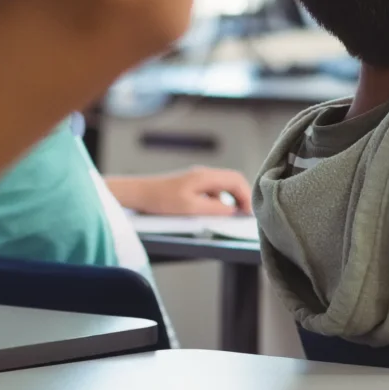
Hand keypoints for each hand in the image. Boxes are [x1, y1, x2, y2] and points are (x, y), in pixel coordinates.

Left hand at [117, 167, 253, 215]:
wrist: (139, 194)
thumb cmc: (162, 200)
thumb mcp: (190, 207)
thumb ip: (214, 208)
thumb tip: (232, 211)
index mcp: (206, 176)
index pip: (237, 180)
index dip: (246, 196)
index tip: (248, 213)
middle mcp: (204, 174)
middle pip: (233, 180)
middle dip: (242, 197)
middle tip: (245, 215)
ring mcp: (198, 178)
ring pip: (224, 186)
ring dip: (232, 199)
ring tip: (233, 215)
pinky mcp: (192, 185)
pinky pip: (213, 190)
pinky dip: (221, 200)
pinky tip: (216, 212)